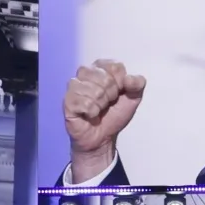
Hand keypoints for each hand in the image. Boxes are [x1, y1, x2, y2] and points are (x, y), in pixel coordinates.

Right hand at [64, 60, 145, 180]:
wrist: (102, 138)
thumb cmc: (114, 115)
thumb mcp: (132, 98)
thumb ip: (137, 84)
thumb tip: (129, 79)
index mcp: (101, 68)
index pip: (115, 67)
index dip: (121, 83)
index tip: (118, 93)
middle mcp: (85, 72)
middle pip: (105, 79)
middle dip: (111, 96)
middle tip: (107, 104)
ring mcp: (74, 86)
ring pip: (95, 91)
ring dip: (101, 105)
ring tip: (98, 110)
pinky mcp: (67, 100)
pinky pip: (85, 103)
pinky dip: (92, 112)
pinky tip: (90, 115)